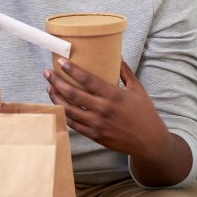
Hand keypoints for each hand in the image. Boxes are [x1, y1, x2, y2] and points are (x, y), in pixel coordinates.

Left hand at [44, 58, 188, 184]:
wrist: (149, 141)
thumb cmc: (144, 113)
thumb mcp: (137, 89)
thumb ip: (125, 72)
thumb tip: (117, 54)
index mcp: (114, 96)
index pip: (88, 80)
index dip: (72, 70)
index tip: (60, 62)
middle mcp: (103, 110)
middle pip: (73, 94)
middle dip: (57, 82)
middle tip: (47, 73)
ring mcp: (97, 124)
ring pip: (69, 110)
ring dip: (56, 98)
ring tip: (49, 88)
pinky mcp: (94, 135)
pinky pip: (74, 124)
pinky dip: (64, 114)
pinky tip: (59, 105)